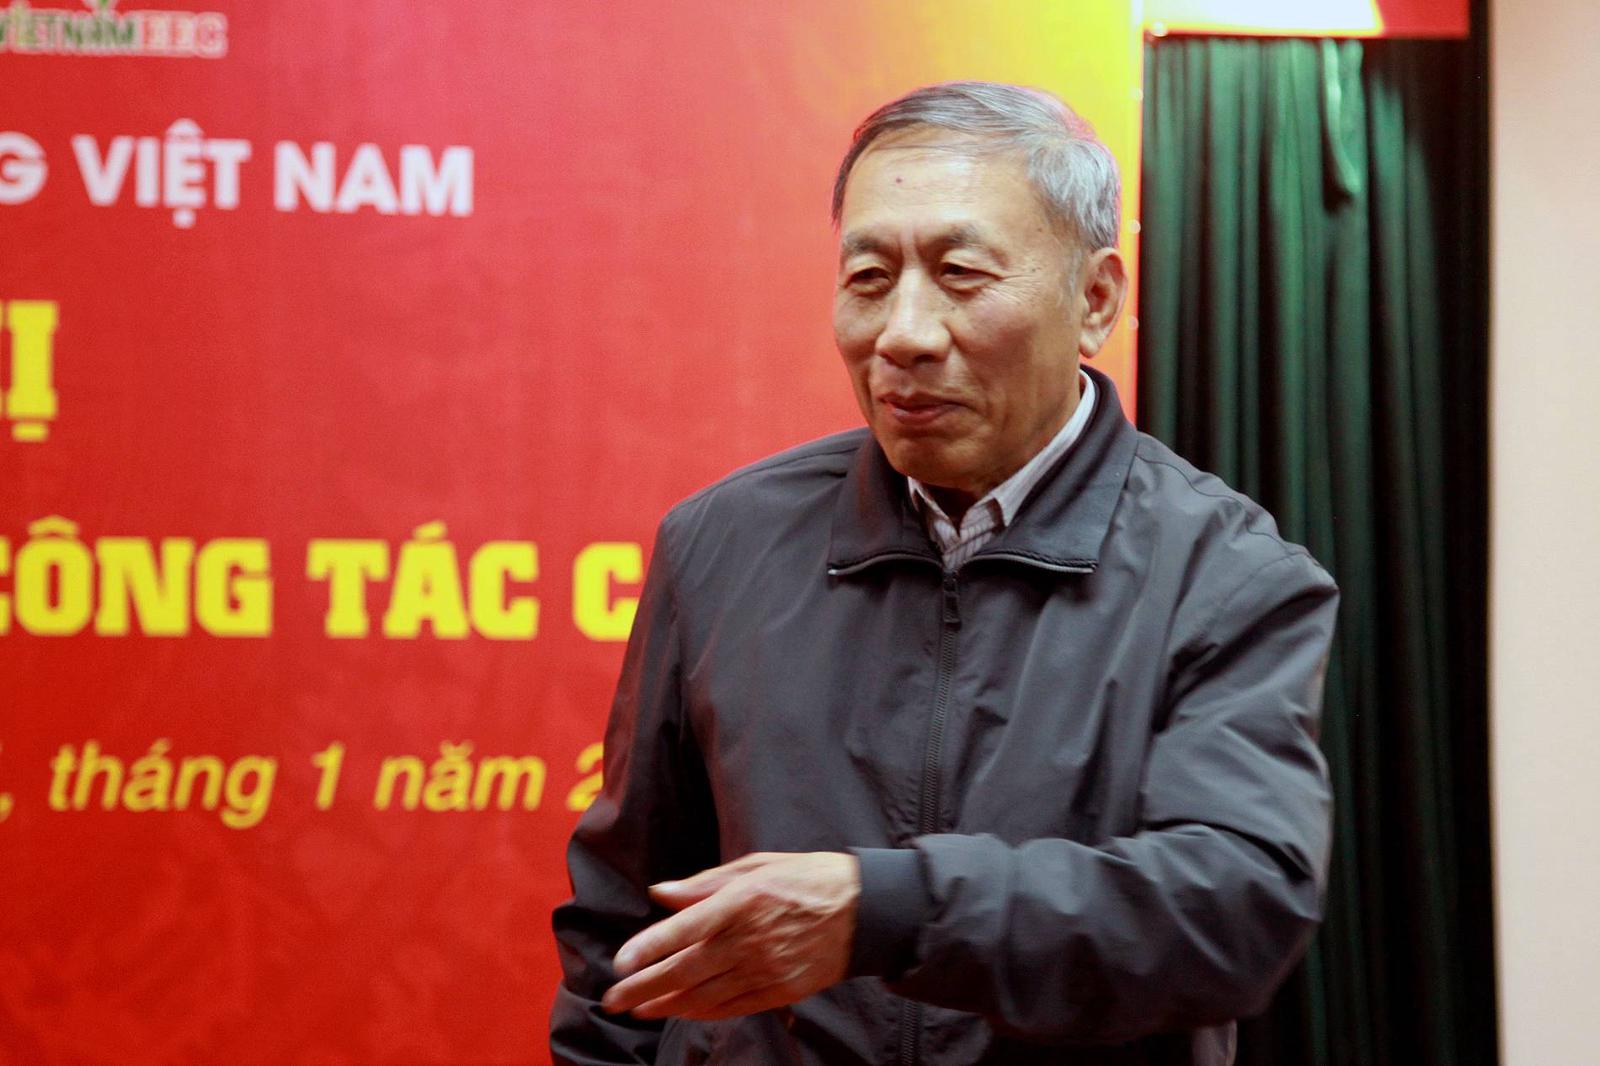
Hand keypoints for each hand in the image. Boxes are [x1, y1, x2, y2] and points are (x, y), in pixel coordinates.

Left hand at [601, 851, 859, 1020]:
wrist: (863, 912)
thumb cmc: (806, 879)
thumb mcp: (756, 866)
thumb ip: (705, 882)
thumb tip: (661, 892)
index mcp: (742, 901)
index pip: (685, 929)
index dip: (649, 947)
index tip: (619, 962)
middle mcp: (750, 940)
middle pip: (686, 970)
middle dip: (644, 987)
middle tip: (613, 998)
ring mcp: (765, 970)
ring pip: (704, 995)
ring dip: (666, 1004)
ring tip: (638, 1008)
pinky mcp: (779, 991)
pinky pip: (732, 1007)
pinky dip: (701, 1013)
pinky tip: (680, 1012)